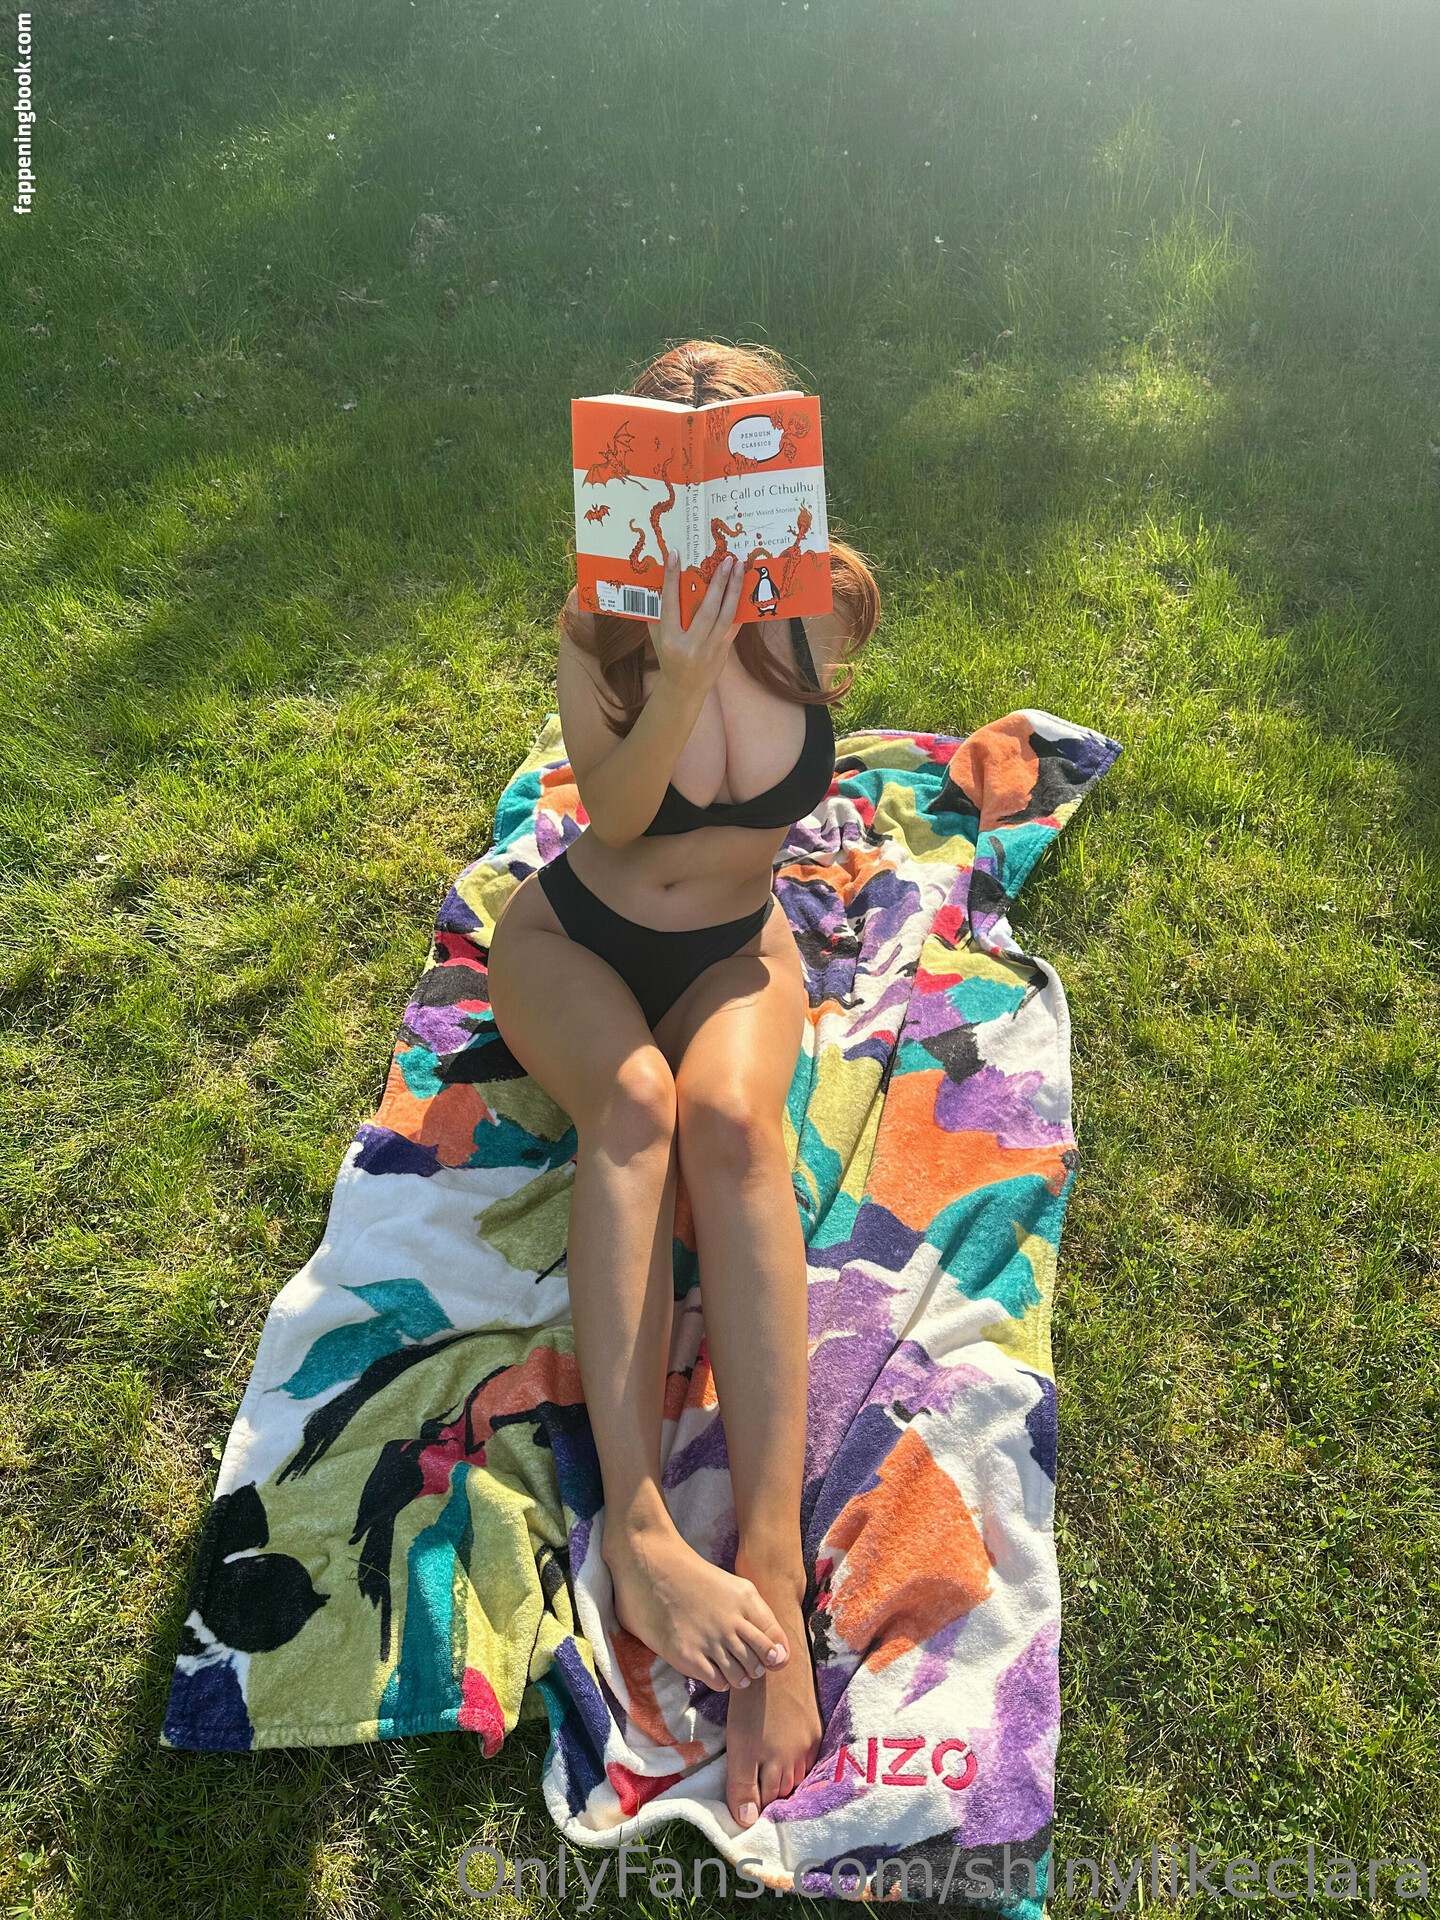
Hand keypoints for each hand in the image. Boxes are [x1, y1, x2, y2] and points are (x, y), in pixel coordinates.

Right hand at [647, 548, 744, 702]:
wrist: (684, 688)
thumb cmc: (668, 658)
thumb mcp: (657, 637)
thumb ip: (658, 613)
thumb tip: (661, 580)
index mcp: (670, 640)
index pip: (670, 604)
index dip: (672, 579)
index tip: (675, 555)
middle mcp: (691, 645)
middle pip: (707, 610)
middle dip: (718, 583)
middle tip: (727, 560)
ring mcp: (710, 649)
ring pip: (726, 616)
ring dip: (734, 590)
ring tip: (739, 569)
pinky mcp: (724, 651)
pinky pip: (734, 625)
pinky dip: (739, 606)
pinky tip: (743, 589)